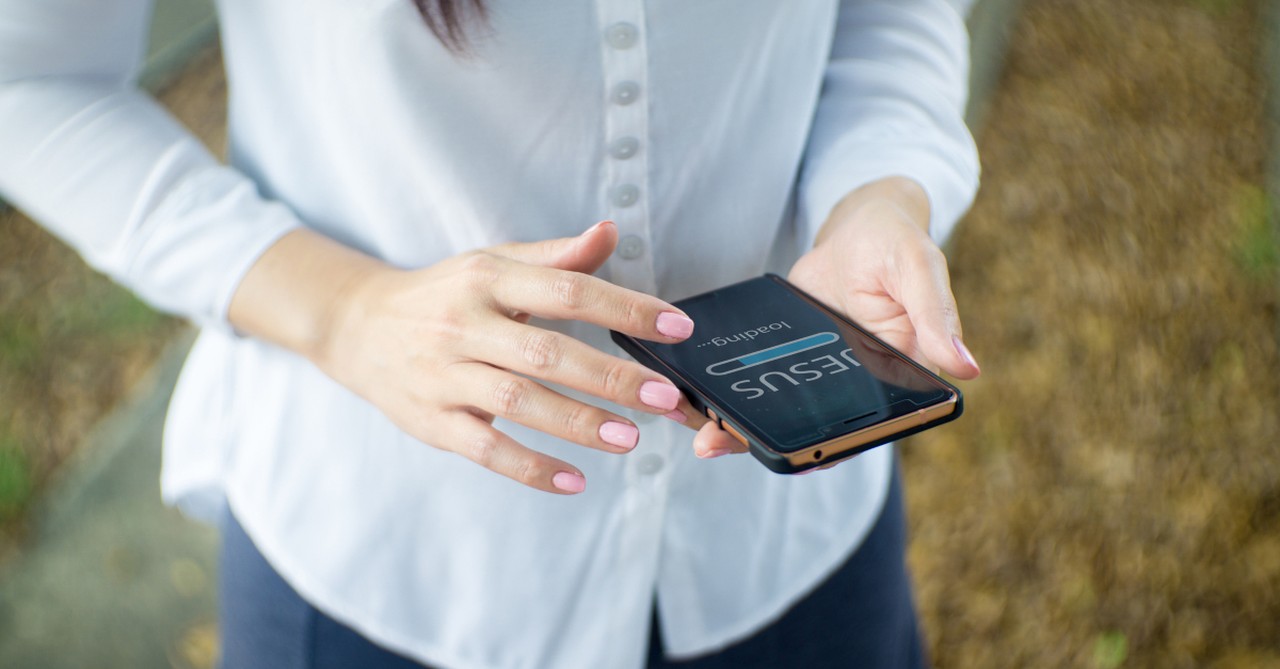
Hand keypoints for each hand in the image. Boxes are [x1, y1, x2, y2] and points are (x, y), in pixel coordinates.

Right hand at [238, 221, 699, 493]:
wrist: (356, 327)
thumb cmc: (443, 294)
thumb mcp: (493, 264)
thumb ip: (556, 257)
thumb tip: (611, 231)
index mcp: (488, 278)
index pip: (566, 290)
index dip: (624, 308)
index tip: (677, 327)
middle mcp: (464, 325)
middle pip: (546, 352)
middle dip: (610, 376)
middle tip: (664, 396)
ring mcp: (445, 376)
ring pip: (518, 402)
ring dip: (578, 422)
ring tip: (631, 440)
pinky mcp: (432, 421)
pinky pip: (485, 449)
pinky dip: (530, 467)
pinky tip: (574, 480)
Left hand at [691, 176, 980, 458]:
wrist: (858, 224)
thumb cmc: (898, 242)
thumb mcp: (919, 268)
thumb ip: (935, 315)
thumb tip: (965, 368)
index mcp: (902, 374)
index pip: (874, 424)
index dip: (839, 445)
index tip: (804, 457)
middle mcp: (861, 384)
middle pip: (820, 429)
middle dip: (774, 445)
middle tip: (718, 445)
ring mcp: (820, 375)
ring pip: (787, 414)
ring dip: (744, 428)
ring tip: (703, 438)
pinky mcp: (790, 358)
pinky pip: (764, 386)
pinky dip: (736, 395)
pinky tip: (701, 401)